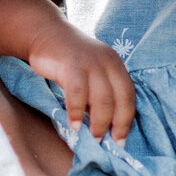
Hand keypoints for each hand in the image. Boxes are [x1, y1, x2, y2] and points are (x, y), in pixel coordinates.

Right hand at [26, 15, 134, 141]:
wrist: (46, 33)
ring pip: (102, 98)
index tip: (121, 140)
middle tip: (106, 142)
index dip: (127, 120)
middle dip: (115, 124)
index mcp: (116, 65)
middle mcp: (108, 62)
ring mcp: (90, 62)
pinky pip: (78, 92)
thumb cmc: (69, 59)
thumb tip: (103, 126)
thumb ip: (99, 92)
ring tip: (93, 137)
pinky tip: (73, 125)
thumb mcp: (92, 71)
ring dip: (98, 122)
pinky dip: (76, 111)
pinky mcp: (71, 64)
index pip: (129, 95)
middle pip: (119, 99)